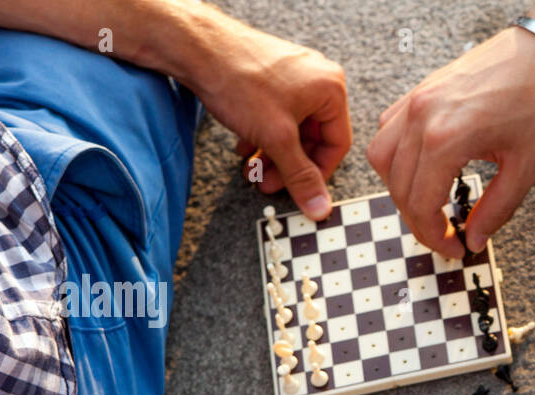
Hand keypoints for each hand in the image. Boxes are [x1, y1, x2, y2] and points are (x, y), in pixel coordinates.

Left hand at [190, 20, 351, 218]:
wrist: (196, 48)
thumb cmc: (240, 80)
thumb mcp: (277, 138)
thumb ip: (300, 177)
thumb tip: (319, 206)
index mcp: (331, 90)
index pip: (337, 144)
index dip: (319, 173)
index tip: (303, 191)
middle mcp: (316, 79)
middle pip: (312, 138)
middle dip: (288, 165)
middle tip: (270, 184)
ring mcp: (293, 76)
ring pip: (291, 129)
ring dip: (272, 155)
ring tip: (252, 170)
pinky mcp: (271, 76)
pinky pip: (276, 115)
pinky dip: (263, 136)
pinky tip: (244, 148)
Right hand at [366, 9, 534, 256]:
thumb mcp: (527, 168)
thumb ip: (496, 209)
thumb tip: (474, 238)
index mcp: (446, 137)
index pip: (420, 204)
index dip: (434, 237)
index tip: (455, 249)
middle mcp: (422, 116)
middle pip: (397, 186)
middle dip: (418, 220)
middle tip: (445, 236)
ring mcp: (417, 98)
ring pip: (382, 157)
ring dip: (400, 188)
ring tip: (429, 206)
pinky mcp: (422, 89)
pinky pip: (389, 129)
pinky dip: (398, 156)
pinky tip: (423, 169)